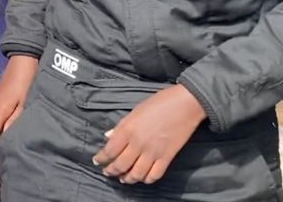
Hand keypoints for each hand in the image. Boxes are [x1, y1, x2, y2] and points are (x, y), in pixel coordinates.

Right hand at [0, 55, 39, 143]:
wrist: (24, 55)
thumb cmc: (27, 80)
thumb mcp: (26, 101)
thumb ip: (16, 118)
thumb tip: (6, 136)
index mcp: (1, 108)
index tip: (11, 142)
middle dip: (6, 129)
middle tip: (23, 130)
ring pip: (1, 113)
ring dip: (10, 118)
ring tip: (24, 117)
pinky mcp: (2, 88)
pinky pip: (4, 104)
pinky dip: (11, 108)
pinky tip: (22, 105)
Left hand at [92, 84, 206, 184]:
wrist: (185, 104)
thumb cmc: (159, 103)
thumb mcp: (135, 111)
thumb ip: (121, 126)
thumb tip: (108, 136)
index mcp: (128, 129)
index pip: (109, 151)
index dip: (101, 158)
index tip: (97, 161)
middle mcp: (138, 143)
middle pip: (120, 165)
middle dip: (111, 171)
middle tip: (107, 172)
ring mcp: (153, 152)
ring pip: (136, 174)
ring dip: (127, 179)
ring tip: (122, 178)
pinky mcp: (167, 157)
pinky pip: (154, 175)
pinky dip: (146, 179)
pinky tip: (141, 177)